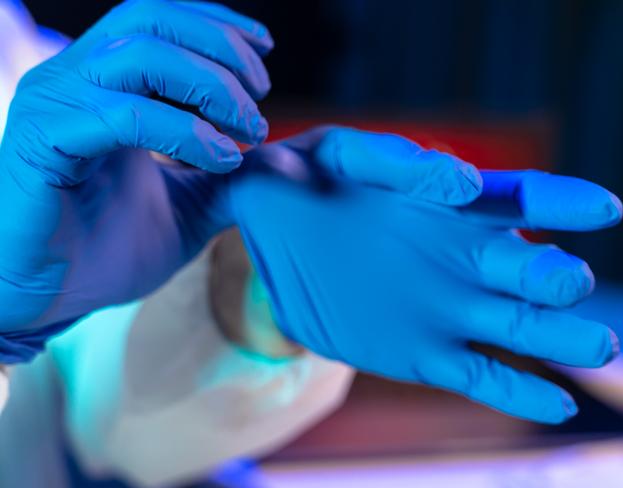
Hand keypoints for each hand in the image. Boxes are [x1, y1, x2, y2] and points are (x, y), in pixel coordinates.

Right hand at [0, 0, 272, 360]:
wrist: (50, 299)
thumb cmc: (110, 250)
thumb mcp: (191, 207)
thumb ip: (233, 177)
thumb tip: (289, 158)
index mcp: (103, 87)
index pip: (158, 21)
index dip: (215, 25)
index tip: (264, 49)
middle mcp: (74, 82)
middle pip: (152, 24)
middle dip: (221, 53)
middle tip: (260, 100)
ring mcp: (54, 107)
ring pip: (140, 57)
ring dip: (210, 87)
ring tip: (247, 131)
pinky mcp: (42, 142)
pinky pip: (124, 116)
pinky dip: (184, 132)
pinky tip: (220, 160)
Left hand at [225, 127, 622, 422]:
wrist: (273, 239)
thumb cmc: (308, 182)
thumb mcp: (338, 154)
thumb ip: (390, 161)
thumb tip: (459, 180)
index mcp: (449, 204)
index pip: (519, 198)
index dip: (563, 202)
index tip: (600, 208)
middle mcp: (462, 258)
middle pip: (529, 269)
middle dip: (555, 278)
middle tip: (565, 282)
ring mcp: (447, 309)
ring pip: (517, 325)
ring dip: (557, 337)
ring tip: (595, 346)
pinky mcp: (423, 353)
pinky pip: (480, 375)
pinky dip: (518, 392)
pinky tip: (554, 405)